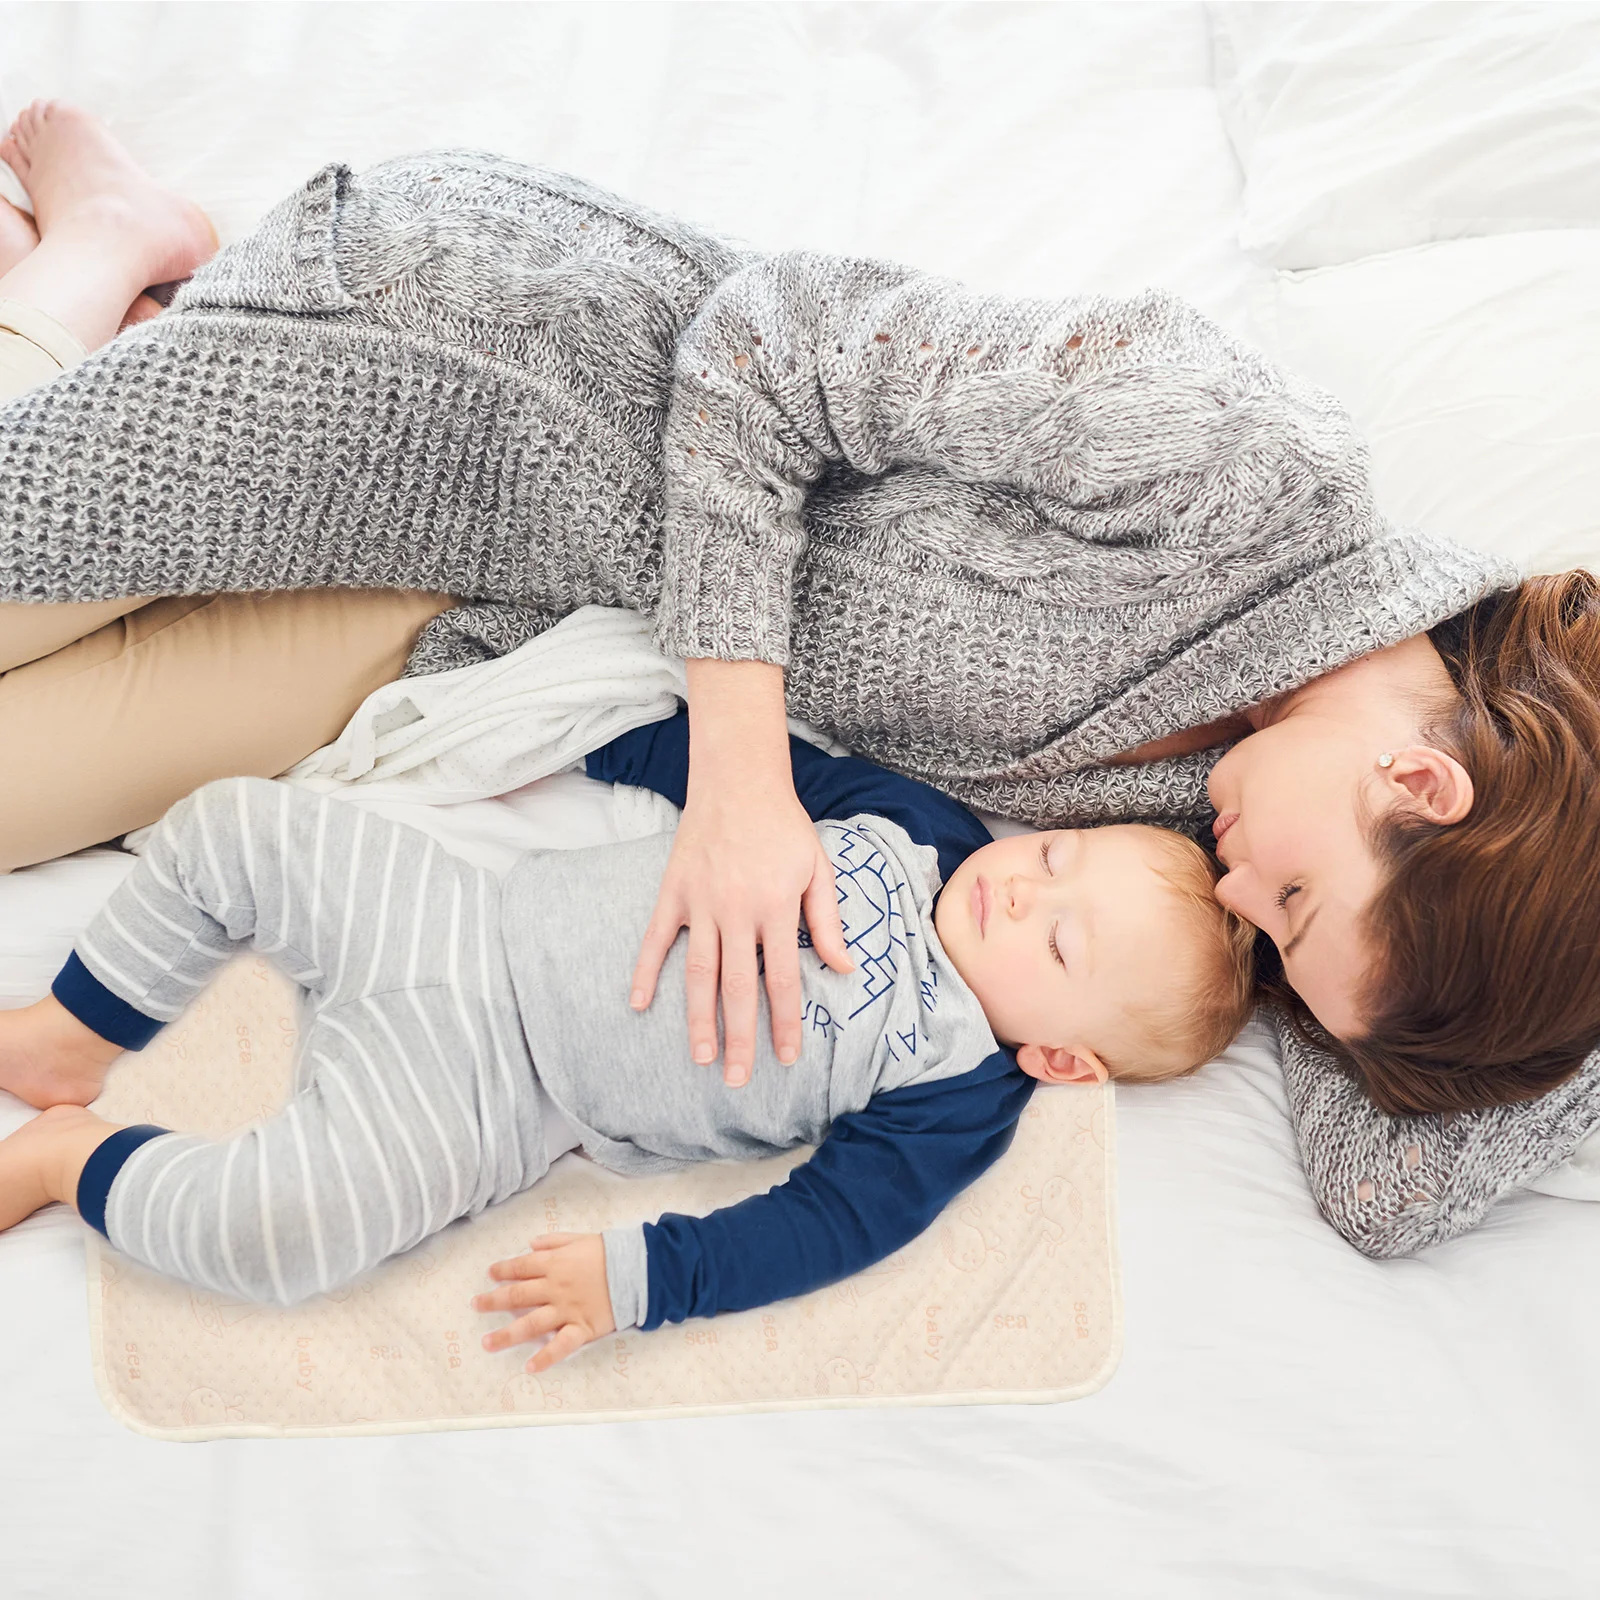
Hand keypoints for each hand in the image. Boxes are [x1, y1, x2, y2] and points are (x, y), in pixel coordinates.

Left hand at [473, 1233, 614, 1372]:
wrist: (638, 1269)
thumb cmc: (610, 1252)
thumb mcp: (580, 1238)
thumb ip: (553, 1241)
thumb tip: (530, 1244)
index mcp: (554, 1264)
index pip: (521, 1267)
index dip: (503, 1270)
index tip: (490, 1274)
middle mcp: (555, 1288)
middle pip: (517, 1296)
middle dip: (493, 1301)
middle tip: (476, 1305)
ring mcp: (567, 1310)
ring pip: (531, 1324)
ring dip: (506, 1334)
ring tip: (487, 1343)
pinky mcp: (582, 1328)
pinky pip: (561, 1346)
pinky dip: (545, 1357)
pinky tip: (529, 1367)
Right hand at [631, 660, 853, 1086]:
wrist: (738, 780)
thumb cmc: (784, 826)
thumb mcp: (818, 868)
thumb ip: (828, 921)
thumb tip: (844, 969)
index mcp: (776, 908)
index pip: (782, 979)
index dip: (785, 1022)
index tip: (787, 1057)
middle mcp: (737, 911)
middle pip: (737, 987)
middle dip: (739, 1037)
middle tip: (738, 1079)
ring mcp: (701, 902)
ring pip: (698, 972)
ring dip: (697, 1019)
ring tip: (698, 1057)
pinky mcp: (674, 891)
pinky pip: (655, 938)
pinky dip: (645, 971)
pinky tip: (638, 1004)